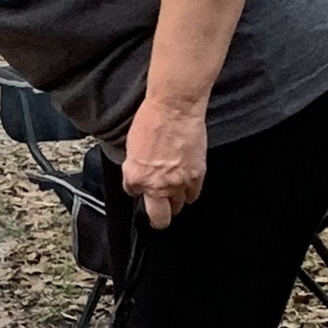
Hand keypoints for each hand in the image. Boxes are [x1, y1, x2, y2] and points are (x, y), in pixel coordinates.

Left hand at [122, 97, 205, 227]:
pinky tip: (187, 184)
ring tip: (174, 191)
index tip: (141, 190)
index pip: (133, 194)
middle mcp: (156, 184)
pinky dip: (190, 192)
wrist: (174, 109)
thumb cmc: (152, 120)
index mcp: (136, 176)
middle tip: (160, 214)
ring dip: (176, 201)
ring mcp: (178, 183)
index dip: (138, 191)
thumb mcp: (132, 146)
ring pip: (178, 207)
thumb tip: (137, 177)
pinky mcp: (196, 176)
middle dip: (159, 218)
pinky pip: (194, 195)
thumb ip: (134, 167)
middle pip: (160, 218)